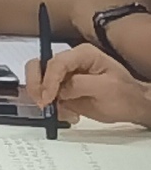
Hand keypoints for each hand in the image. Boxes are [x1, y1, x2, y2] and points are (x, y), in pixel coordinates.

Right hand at [30, 44, 150, 126]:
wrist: (132, 106)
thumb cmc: (124, 94)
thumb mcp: (106, 87)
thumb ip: (80, 85)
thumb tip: (59, 91)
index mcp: (82, 54)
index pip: (56, 63)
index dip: (49, 80)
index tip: (48, 99)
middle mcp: (69, 61)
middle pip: (39, 66)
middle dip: (37, 85)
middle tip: (42, 103)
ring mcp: (64, 75)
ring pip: (38, 81)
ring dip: (42, 98)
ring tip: (59, 112)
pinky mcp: (61, 89)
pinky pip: (45, 96)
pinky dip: (51, 107)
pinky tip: (68, 115)